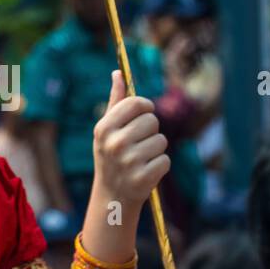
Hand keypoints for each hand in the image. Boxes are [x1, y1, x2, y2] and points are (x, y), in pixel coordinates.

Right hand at [91, 70, 169, 207]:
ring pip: (161, 141)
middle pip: (152, 121)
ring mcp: (129, 162)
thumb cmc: (110, 156)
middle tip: (137, 145)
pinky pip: (165, 160)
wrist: (112, 196)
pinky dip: (160, 166)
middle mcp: (115, 143)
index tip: (143, 115)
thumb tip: (118, 72)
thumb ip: (115, 101)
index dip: (145, 108)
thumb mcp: (107, 130)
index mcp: (104, 128)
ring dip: (155, 150)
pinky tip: (146, 172)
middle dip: (150, 131)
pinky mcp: (143, 178)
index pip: (137, 103)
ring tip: (141, 159)